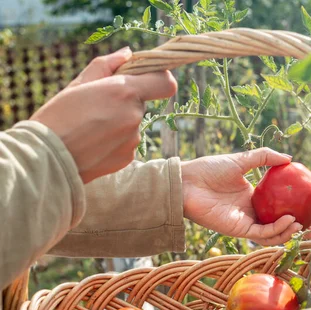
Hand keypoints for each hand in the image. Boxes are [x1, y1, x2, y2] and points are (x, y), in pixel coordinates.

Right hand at [30, 48, 177, 183]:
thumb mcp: (79, 84)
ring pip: (132, 123)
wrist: (48, 158)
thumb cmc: (59, 116)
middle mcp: (134, 115)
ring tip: (90, 128)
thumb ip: (107, 66)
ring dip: (118, 122)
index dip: (159, 79)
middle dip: (124, 101)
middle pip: (141, 103)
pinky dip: (114, 141)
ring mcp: (134, 138)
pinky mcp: (129, 157)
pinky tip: (93, 143)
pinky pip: (127, 143)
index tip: (147, 80)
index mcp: (125, 91)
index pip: (165, 83)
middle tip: (96, 106)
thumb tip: (128, 54)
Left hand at [181, 148, 302, 245]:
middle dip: (293, 227)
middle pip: (276, 224)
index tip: (306, 202)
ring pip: (271, 233)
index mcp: (251, 197)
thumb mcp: (241, 159)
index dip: (290, 207)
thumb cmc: (209, 169)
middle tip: (309, 220)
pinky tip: (287, 219)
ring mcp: (244, 221)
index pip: (275, 206)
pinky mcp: (237, 229)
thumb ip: (264, 157)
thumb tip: (288, 158)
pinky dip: (276, 229)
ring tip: (300, 223)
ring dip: (287, 231)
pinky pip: (261, 233)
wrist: (187, 182)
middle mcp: (250, 212)